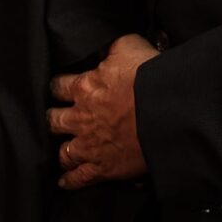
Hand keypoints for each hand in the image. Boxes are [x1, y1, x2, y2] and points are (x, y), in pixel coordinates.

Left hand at [49, 34, 156, 189]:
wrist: (167, 114)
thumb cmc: (149, 79)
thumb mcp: (129, 47)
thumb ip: (112, 45)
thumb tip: (104, 40)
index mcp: (84, 88)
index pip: (58, 86)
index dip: (58, 87)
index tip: (58, 89)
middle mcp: (80, 118)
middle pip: (55, 120)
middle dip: (55, 119)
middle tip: (56, 120)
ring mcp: (89, 145)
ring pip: (64, 151)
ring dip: (62, 151)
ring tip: (62, 152)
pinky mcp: (102, 167)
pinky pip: (80, 177)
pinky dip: (71, 180)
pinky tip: (65, 182)